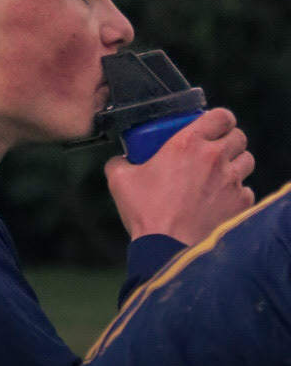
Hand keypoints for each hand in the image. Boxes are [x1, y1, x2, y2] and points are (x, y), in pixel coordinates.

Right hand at [104, 108, 254, 244]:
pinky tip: (221, 200)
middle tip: (214, 150)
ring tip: (220, 174)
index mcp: (188, 142)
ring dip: (235, 164)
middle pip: (238, 136)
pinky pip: (246, 191)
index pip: (221, 116)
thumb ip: (119, 162)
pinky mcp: (240, 204)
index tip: (212, 127)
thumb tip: (120, 159)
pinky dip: (236, 193)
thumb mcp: (120, 180)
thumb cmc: (145, 212)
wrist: (167, 249)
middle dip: (229, 140)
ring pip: (246, 161)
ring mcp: (231, 181)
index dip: (219, 119)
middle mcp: (215, 157)